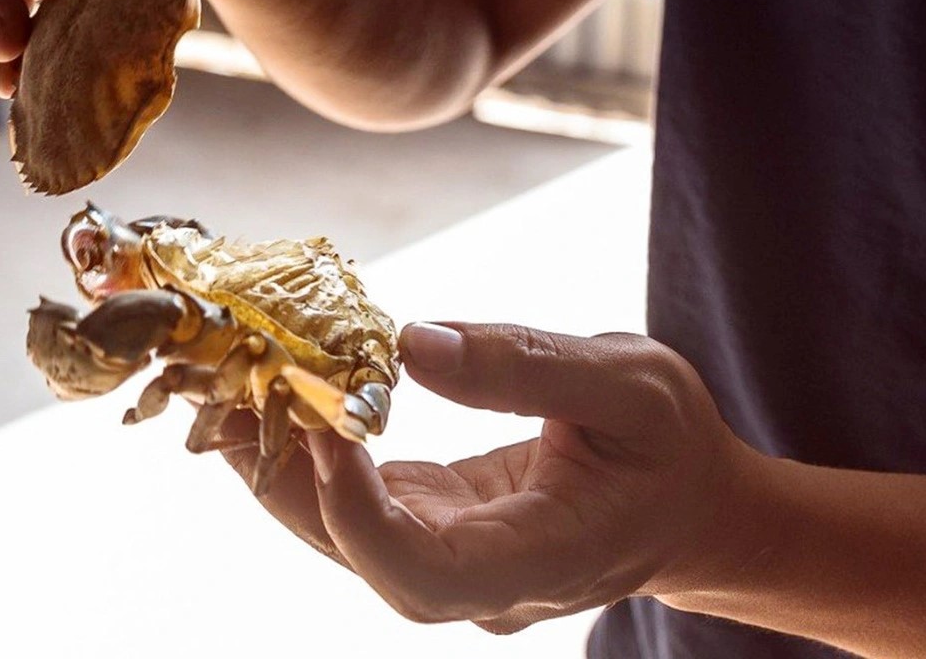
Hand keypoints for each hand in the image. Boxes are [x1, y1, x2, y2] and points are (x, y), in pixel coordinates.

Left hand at [224, 320, 750, 634]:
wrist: (696, 506)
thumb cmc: (674, 445)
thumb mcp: (630, 384)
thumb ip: (525, 366)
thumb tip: (412, 343)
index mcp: (539, 560)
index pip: (422, 574)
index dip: (356, 513)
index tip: (321, 423)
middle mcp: (483, 582)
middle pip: (364, 557)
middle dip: (291, 481)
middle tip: (234, 392)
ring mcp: (456, 561)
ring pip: (349, 534)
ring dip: (286, 465)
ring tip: (229, 388)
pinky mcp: (439, 525)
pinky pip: (365, 502)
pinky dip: (318, 452)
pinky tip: (278, 396)